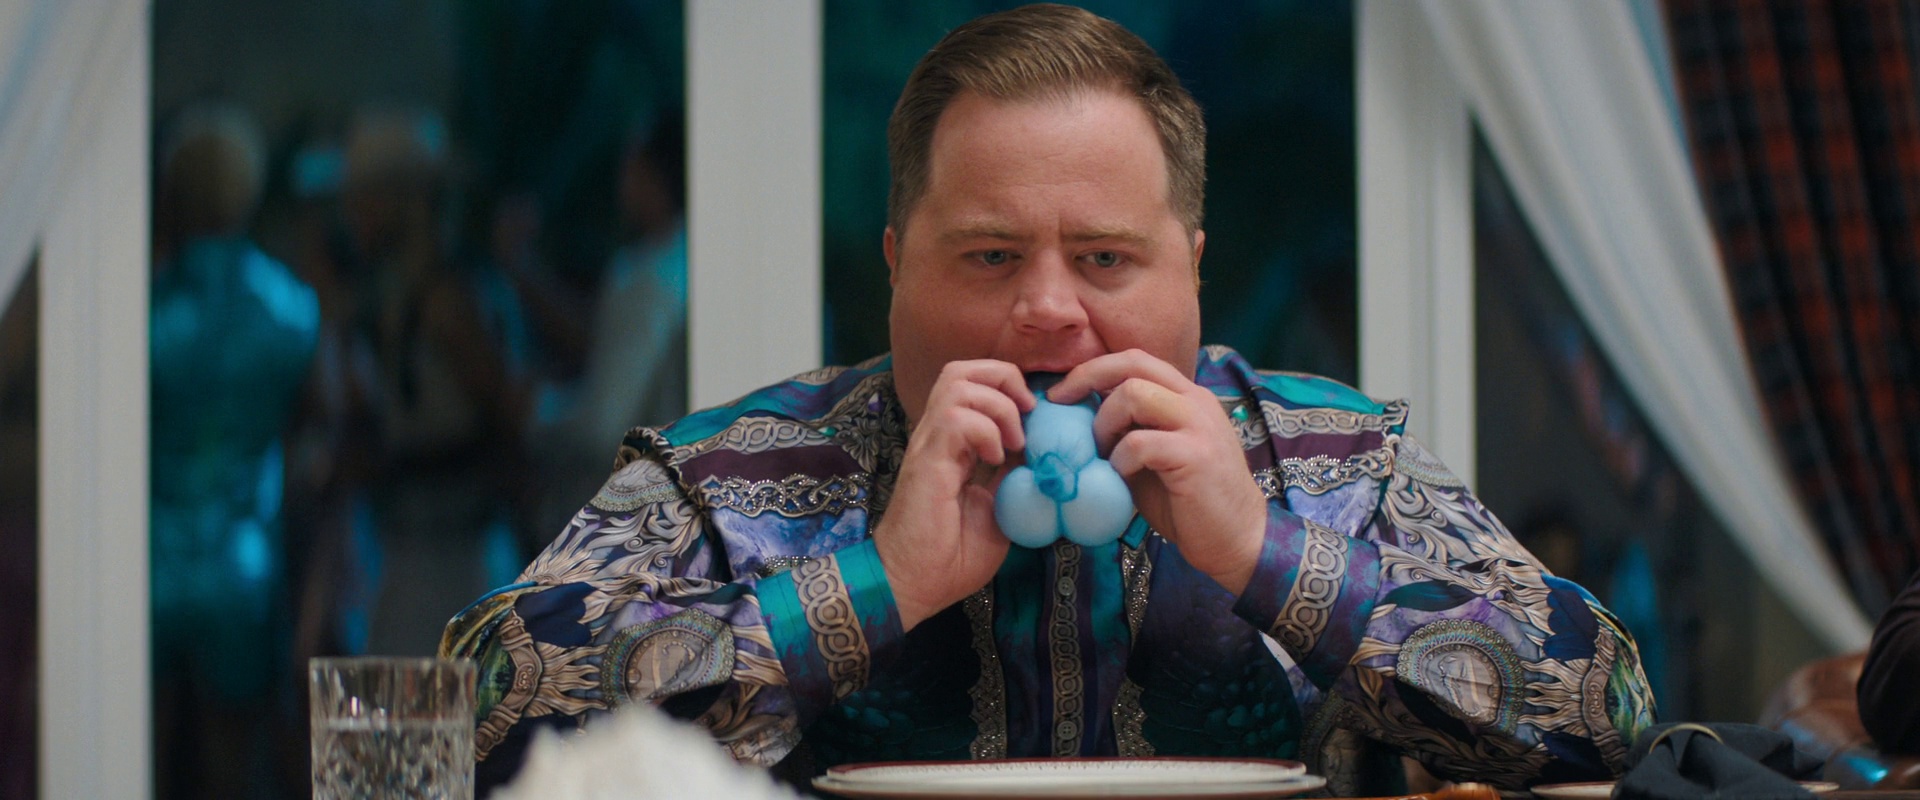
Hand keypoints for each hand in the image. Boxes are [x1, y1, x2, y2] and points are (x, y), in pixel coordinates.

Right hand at [873, 360, 1031, 630]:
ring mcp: (929, 445)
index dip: (1011, 390)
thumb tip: (1045, 455)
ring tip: (1013, 442)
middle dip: (1004, 379)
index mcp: (955, 444)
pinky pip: (954, 418)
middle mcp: (938, 436)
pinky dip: (984, 430)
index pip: (976, 387)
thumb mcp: (1000, 508)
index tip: (1038, 420)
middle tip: (1028, 415)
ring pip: (958, 382)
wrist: (917, 584)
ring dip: (997, 405)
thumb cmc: (953, 555)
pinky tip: (995, 459)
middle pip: (963, 369)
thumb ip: (1015, 478)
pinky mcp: (926, 460)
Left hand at [1050, 350, 1267, 594]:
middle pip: (1133, 364)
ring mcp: (1198, 425)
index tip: (1062, 393)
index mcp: (1186, 397)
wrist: (1237, 539)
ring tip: (1103, 454)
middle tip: (1060, 403)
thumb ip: (1128, 432)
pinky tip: (1122, 477)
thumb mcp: (1153, 457)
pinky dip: (1119, 459)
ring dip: (1104, 423)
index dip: (1093, 369)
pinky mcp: (1195, 456)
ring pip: (1133, 394)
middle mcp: (1195, 401)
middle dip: (1087, 377)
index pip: (1136, 360)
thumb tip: (1077, 421)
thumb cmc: (1189, 502)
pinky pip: (1139, 442)